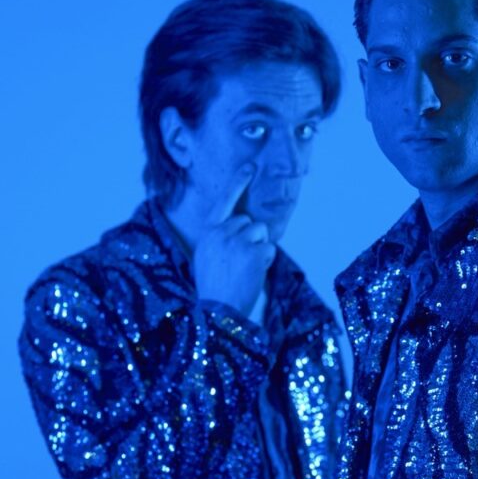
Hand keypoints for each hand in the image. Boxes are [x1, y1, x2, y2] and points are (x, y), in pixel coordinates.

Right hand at [193, 163, 275, 315]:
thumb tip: (245, 225)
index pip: (224, 202)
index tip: (250, 166)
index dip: (238, 183)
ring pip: (261, 232)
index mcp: (208, 233)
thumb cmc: (215, 287)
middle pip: (248, 221)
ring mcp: (237, 241)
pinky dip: (266, 261)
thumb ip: (222, 239)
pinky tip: (253, 274)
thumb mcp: (208, 257)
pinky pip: (269, 248)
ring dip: (259, 249)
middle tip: (240, 263)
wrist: (219, 312)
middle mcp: (220, 233)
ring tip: (245, 269)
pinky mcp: (252, 252)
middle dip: (251, 239)